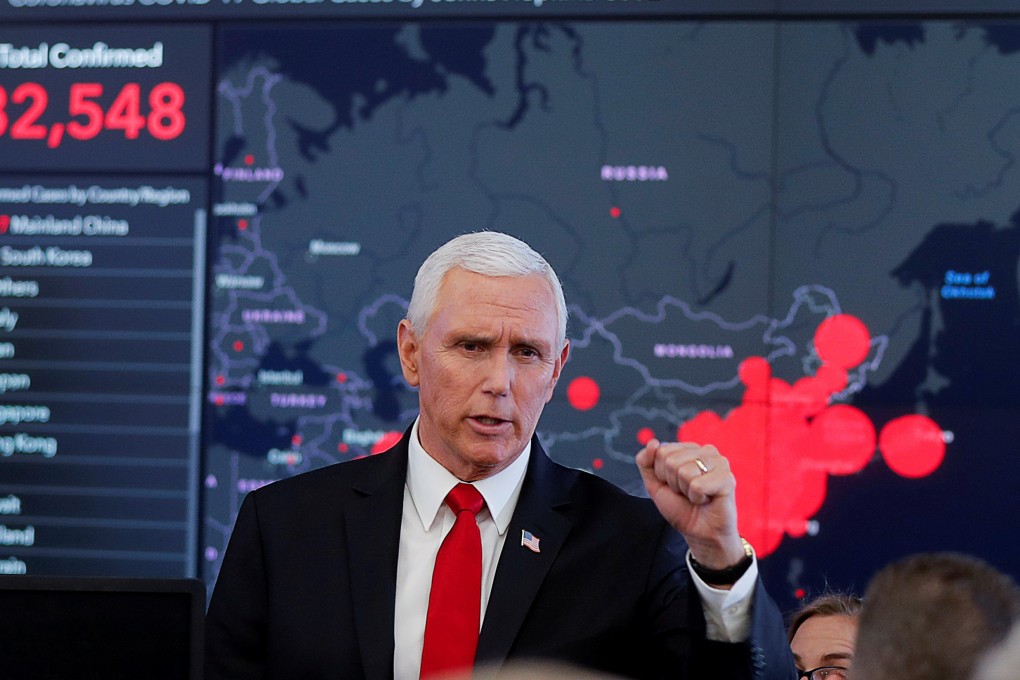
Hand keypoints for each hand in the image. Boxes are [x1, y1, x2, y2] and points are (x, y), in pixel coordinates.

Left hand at [636, 438, 745, 569]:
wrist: (699, 533)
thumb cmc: (681, 507)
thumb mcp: (655, 483)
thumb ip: (646, 461)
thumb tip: (653, 443)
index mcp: (690, 448)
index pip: (661, 451)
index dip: (662, 474)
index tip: (674, 485)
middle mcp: (706, 451)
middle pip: (671, 461)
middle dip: (673, 483)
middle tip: (686, 492)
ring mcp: (719, 463)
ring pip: (684, 472)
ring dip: (685, 491)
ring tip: (697, 496)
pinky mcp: (727, 478)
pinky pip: (697, 486)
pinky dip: (696, 498)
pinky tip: (706, 500)